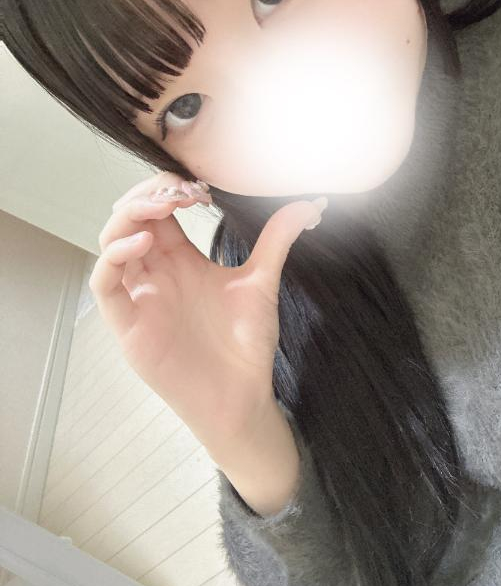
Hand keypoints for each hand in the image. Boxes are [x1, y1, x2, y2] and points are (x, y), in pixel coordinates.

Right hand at [89, 171, 326, 453]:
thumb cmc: (245, 344)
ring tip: (162, 207)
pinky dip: (114, 258)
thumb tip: (310, 206)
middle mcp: (156, 273)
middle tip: (180, 192)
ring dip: (128, 217)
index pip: (159, 210)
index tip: (202, 189)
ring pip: (110, 244)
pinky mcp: (129, 325)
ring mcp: (140, 297)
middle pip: (130, 219)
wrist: (241, 396)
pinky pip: (105, 285)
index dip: (169, 190)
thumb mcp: (261, 283)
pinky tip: (144, 243)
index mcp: (181, 260)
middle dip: (148, 195)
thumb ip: (277, 240)